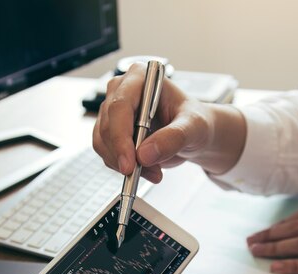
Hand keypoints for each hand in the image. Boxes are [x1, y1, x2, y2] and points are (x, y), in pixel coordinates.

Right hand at [93, 63, 245, 180]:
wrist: (193, 134)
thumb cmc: (195, 121)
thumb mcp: (194, 127)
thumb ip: (173, 138)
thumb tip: (144, 155)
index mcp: (140, 77)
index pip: (120, 105)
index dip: (121, 136)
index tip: (130, 163)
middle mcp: (121, 91)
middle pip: (107, 125)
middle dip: (125, 155)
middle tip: (148, 172)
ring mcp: (113, 112)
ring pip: (103, 142)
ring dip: (125, 164)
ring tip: (154, 171)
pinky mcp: (111, 132)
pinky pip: (106, 153)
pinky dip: (123, 166)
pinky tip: (146, 169)